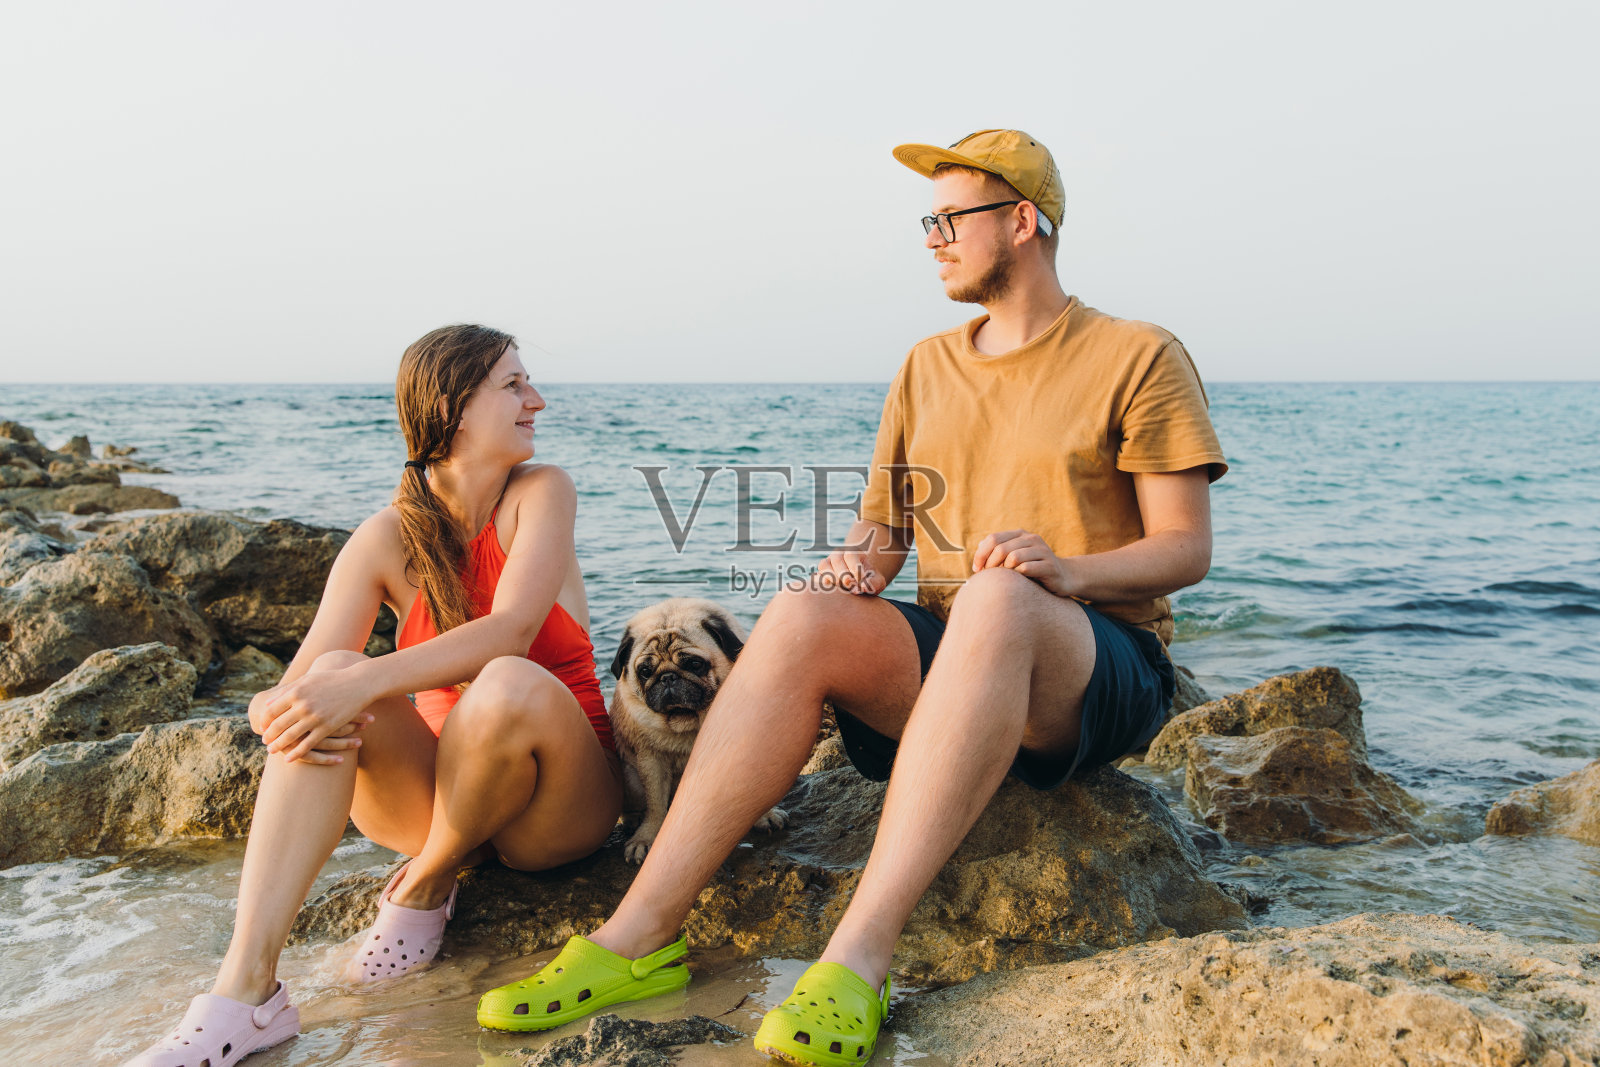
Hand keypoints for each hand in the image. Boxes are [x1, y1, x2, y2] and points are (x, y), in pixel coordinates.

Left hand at [256, 665, 377, 763]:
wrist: (358, 683)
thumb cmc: (331, 679)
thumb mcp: (307, 680)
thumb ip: (287, 691)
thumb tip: (268, 704)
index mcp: (296, 692)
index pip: (271, 711)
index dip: (264, 722)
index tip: (262, 728)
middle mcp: (302, 705)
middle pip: (278, 725)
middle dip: (269, 736)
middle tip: (264, 742)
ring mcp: (314, 717)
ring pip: (290, 737)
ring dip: (278, 746)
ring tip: (272, 751)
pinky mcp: (326, 727)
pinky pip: (307, 744)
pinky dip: (296, 753)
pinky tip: (289, 758)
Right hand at [814, 550, 883, 594]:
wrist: (859, 584)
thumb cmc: (869, 581)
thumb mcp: (877, 582)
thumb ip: (875, 583)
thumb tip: (864, 587)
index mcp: (853, 552)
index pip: (851, 555)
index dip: (855, 568)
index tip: (861, 581)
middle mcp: (839, 554)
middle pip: (837, 559)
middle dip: (845, 575)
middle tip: (853, 587)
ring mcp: (828, 562)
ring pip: (824, 565)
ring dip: (833, 578)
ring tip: (843, 589)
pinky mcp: (821, 573)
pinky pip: (817, 575)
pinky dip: (823, 582)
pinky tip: (833, 591)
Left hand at [971, 529, 1077, 597]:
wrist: (1065, 577)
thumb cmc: (1033, 568)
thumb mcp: (1016, 557)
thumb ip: (999, 550)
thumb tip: (979, 546)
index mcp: (1020, 534)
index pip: (993, 538)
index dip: (981, 554)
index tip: (977, 569)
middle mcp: (1032, 539)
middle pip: (1001, 548)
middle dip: (990, 564)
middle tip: (988, 577)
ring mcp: (1042, 551)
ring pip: (1013, 557)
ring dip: (1004, 570)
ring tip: (1005, 579)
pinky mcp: (1050, 566)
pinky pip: (1026, 568)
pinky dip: (1017, 576)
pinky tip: (1019, 581)